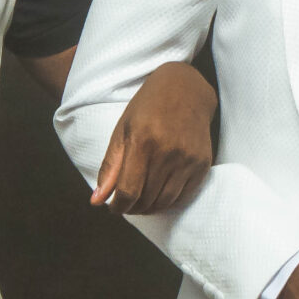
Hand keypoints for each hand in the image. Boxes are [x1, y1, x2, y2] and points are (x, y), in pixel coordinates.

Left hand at [93, 62, 217, 215]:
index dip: (118, 206)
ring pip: (165, 202)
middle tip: (125, 204)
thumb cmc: (149, 108)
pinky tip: (159, 194)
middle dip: (132, 208)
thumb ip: (110, 167)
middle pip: (147, 200)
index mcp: (143, 142)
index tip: (113, 207)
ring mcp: (188, 159)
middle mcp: (168, 152)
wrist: (186, 90)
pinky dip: (169, 201)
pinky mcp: (202, 164)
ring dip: (149, 208)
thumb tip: (96, 201)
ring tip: (140, 202)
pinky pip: (184, 196)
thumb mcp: (122, 130)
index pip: (128, 191)